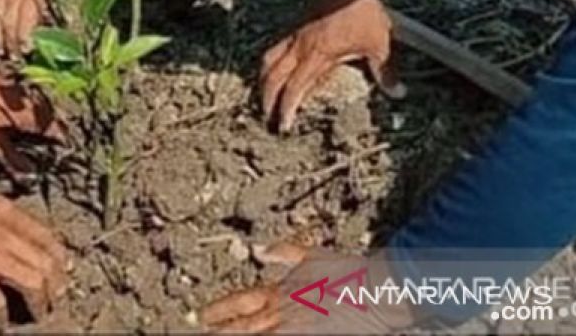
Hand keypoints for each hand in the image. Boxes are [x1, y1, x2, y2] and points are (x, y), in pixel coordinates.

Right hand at [0, 187, 69, 327]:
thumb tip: (11, 224)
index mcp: (4, 210)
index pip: (47, 235)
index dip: (60, 256)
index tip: (64, 269)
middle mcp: (3, 231)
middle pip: (46, 262)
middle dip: (56, 285)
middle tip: (56, 299)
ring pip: (32, 282)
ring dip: (39, 302)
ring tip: (38, 314)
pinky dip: (3, 316)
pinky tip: (1, 324)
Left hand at [203, 242, 409, 333]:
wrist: (372, 288)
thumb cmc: (347, 270)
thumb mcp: (311, 254)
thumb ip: (282, 253)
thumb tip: (259, 248)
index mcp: (281, 290)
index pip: (242, 302)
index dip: (220, 309)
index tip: (202, 315)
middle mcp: (283, 313)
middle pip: (245, 328)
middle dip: (222, 333)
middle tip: (202, 333)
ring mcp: (296, 330)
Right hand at [261, 0, 402, 131]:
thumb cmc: (361, 8)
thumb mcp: (379, 42)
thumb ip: (385, 70)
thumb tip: (397, 92)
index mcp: (317, 54)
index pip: (294, 88)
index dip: (286, 109)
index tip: (284, 126)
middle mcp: (300, 46)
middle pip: (272, 77)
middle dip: (266, 99)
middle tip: (267, 118)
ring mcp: (295, 34)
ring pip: (268, 60)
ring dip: (263, 80)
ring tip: (264, 95)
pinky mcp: (297, 26)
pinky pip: (275, 48)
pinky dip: (270, 62)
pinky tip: (276, 69)